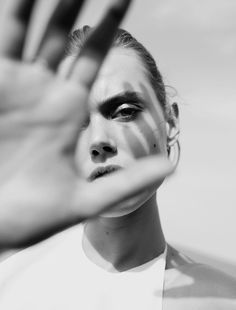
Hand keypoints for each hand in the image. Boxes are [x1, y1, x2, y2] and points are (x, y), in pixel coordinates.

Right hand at [0, 0, 172, 247]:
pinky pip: (3, 40)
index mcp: (67, 110)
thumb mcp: (83, 200)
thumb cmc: (31, 216)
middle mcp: (42, 92)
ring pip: (29, 29)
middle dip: (75, 2)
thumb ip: (125, 182)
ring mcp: (13, 85)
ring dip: (41, 1)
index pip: (91, 57)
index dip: (107, 27)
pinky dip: (11, 16)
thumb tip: (168, 168)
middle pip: (62, 34)